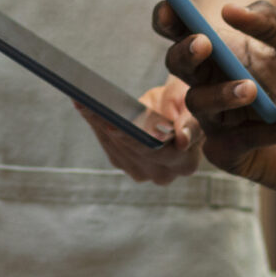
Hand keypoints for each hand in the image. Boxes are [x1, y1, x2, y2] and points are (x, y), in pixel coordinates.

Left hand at [74, 78, 201, 182]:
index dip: (133, 139)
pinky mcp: (125, 164)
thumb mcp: (193, 106)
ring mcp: (142, 172)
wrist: (177, 109)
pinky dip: (96, 124)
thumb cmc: (187, 104)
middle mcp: (163, 174)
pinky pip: (107, 144)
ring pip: (115, 148)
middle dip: (109, 126)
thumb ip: (190, 123)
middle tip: (90, 106)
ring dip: (98, 123)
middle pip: (130, 151)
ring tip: (83, 102)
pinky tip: (84, 106)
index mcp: (185, 163)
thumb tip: (182, 140)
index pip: (156, 152)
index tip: (113, 126)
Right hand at [155, 0, 275, 224]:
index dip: (170, 20)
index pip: (185, 34)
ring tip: (254, 90)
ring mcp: (220, 122)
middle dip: (185, 53)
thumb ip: (271, 21)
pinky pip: (235, 141)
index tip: (170, 6)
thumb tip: (228, 9)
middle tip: (205, 44)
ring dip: (224, 93)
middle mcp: (215, 86)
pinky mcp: (232, 156)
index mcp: (227, 54)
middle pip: (180, 66)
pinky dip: (267, 131)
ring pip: (199, 104)